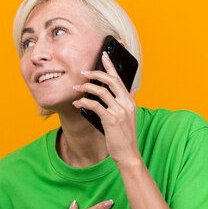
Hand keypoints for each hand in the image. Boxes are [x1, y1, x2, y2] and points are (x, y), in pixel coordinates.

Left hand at [71, 51, 141, 165]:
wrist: (128, 154)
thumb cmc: (125, 137)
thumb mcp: (129, 117)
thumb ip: (128, 102)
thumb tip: (131, 91)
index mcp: (130, 101)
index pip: (120, 78)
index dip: (111, 66)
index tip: (104, 55)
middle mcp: (126, 103)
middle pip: (110, 80)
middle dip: (96, 73)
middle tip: (83, 72)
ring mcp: (119, 110)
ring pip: (100, 91)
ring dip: (85, 88)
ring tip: (76, 88)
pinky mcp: (110, 119)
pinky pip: (94, 105)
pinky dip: (83, 102)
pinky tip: (77, 102)